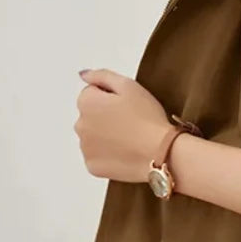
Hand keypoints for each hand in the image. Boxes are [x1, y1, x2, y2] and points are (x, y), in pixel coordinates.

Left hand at [74, 68, 170, 183]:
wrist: (161, 153)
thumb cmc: (148, 119)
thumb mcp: (128, 85)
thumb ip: (102, 75)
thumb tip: (84, 75)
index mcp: (86, 102)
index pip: (92, 93)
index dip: (112, 97)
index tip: (128, 105)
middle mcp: (80, 125)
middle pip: (91, 116)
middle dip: (106, 117)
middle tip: (131, 121)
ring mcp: (85, 148)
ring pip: (94, 137)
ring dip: (106, 136)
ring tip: (130, 138)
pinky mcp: (92, 166)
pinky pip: (98, 157)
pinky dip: (108, 155)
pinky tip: (126, 152)